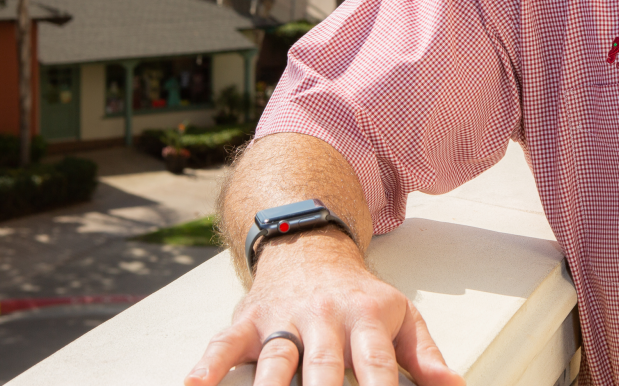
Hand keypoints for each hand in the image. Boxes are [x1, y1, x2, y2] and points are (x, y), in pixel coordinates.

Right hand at [183, 230, 463, 385]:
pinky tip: (194, 385)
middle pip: (323, 369)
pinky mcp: (249, 321)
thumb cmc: (359, 295)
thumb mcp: (400, 316)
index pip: (377, 366)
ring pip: (275, 360)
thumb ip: (424, 356)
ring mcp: (284, 319)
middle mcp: (324, 319)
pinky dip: (208, 365)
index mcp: (365, 319)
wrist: (310, 246)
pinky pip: (224, 345)